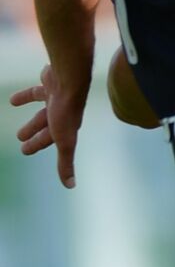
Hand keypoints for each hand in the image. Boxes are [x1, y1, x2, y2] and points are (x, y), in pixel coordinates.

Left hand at [9, 64, 86, 187]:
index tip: (24, 150)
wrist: (70, 80)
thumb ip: (65, 162)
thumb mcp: (64, 142)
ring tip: (18, 121)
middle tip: (20, 138)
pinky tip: (12, 100)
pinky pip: (36, 91)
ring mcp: (57, 98)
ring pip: (42, 109)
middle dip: (34, 132)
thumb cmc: (67, 112)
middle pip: (46, 125)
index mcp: (65, 127)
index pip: (49, 140)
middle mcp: (62, 113)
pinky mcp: (50, 84)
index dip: (35, 145)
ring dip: (32, 116)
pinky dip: (24, 96)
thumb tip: (71, 186)